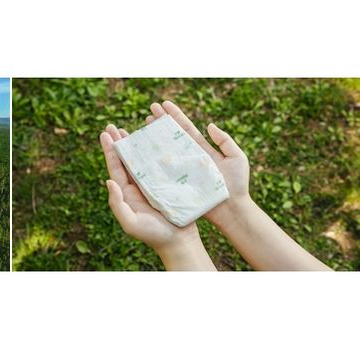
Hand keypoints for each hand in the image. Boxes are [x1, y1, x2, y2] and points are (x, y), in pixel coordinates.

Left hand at [99, 124, 215, 269]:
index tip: (105, 134)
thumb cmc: (154, 235)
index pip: (115, 168)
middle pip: (126, 160)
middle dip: (119, 143)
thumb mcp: (131, 223)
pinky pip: (160, 164)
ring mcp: (153, 184)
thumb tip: (108, 181)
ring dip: (136, 144)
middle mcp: (138, 186)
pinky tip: (156, 140)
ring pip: (142, 160)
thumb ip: (117, 204)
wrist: (179, 242)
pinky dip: (157, 151)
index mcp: (127, 194)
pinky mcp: (168, 184)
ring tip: (131, 128)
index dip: (110, 151)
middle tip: (112, 126)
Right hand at [145, 101, 250, 225]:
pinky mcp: (177, 183)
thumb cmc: (237, 185)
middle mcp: (189, 158)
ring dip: (153, 137)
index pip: (185, 128)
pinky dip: (152, 161)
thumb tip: (209, 125)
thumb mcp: (237, 158)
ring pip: (164, 150)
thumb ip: (225, 141)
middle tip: (149, 110)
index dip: (175, 115)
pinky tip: (142, 152)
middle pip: (171, 136)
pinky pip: (162, 170)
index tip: (163, 104)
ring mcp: (181, 170)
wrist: (232, 211)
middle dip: (160, 122)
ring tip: (143, 125)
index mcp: (202, 149)